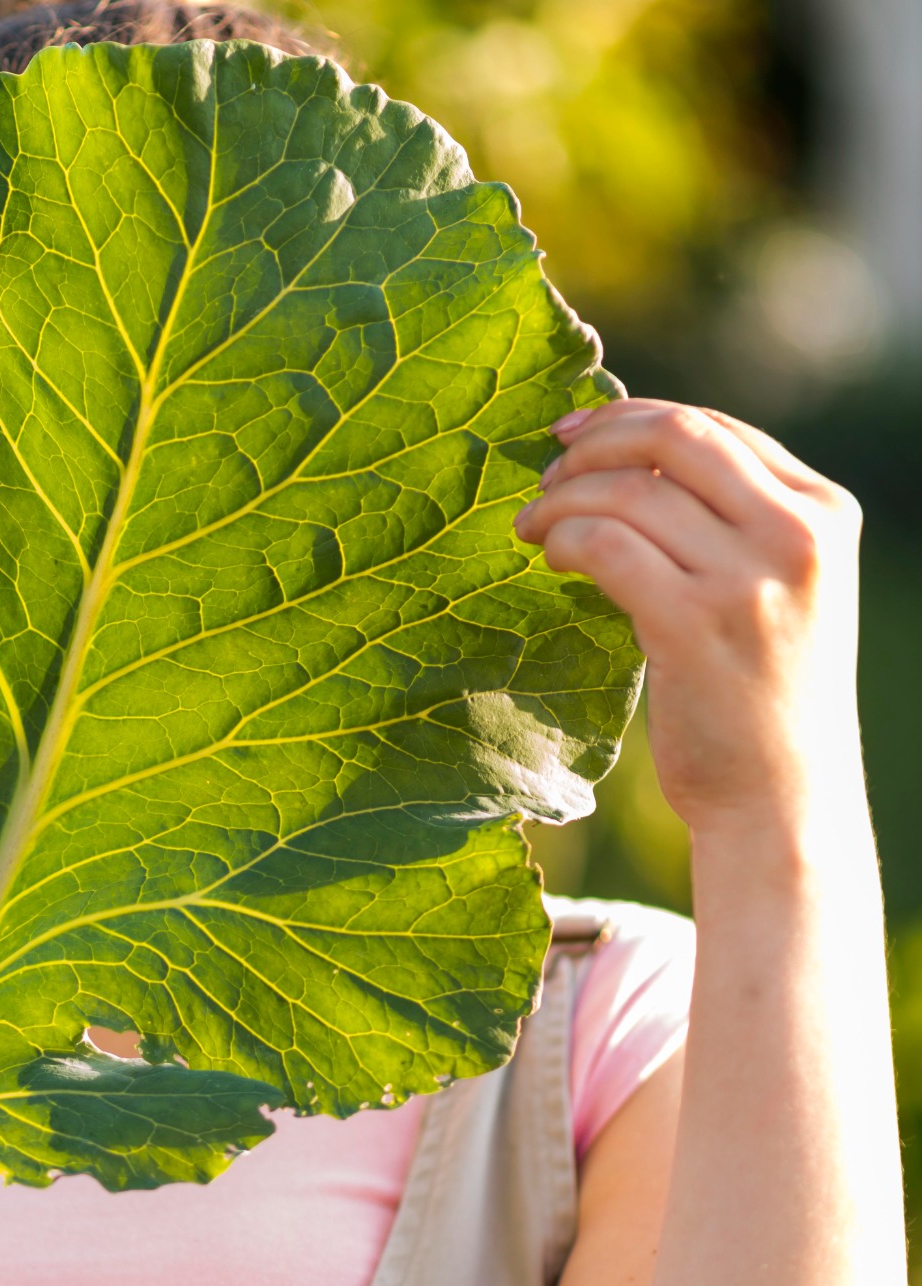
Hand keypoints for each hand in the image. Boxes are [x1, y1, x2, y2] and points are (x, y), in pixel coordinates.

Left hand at [514, 398, 862, 838]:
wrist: (781, 798)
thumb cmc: (759, 693)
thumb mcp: (776, 589)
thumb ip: (729, 522)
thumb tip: (627, 461)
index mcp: (823, 510)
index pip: (714, 426)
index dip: (630, 418)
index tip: (575, 434)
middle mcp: (797, 533)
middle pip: (672, 436)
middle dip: (593, 442)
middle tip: (544, 474)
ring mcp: (750, 578)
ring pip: (627, 492)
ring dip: (561, 500)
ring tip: (531, 526)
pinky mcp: (694, 623)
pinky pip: (606, 546)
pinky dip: (565, 540)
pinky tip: (552, 558)